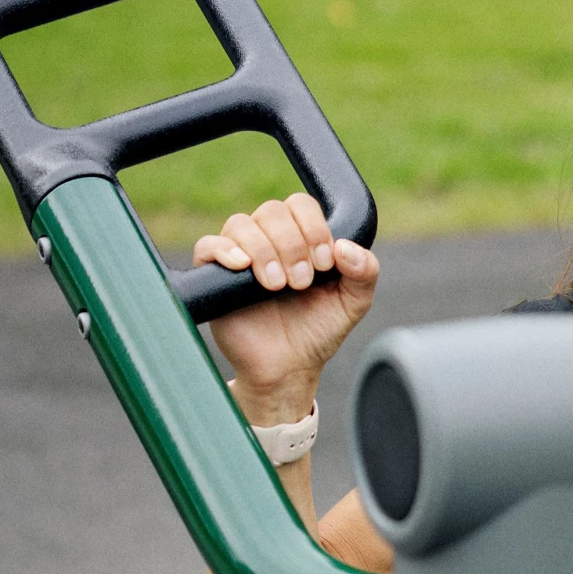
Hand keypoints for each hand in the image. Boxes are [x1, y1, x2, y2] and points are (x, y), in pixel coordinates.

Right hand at [192, 192, 378, 419]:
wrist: (288, 368)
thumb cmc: (317, 330)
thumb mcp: (353, 302)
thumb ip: (365, 271)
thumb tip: (346, 247)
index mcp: (301, 237)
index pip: (301, 205)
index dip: (314, 227)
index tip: (325, 263)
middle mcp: (268, 239)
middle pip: (272, 211)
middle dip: (293, 244)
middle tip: (302, 282)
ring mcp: (239, 255)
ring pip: (241, 224)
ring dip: (265, 250)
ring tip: (278, 285)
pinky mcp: (213, 275)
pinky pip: (207, 245)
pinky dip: (225, 250)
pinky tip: (243, 267)